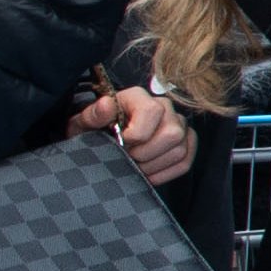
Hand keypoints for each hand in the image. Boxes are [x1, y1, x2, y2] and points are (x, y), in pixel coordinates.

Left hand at [74, 82, 195, 185]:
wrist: (103, 139)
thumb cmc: (94, 130)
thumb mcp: (84, 123)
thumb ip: (93, 114)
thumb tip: (106, 105)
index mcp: (139, 97)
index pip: (152, 111)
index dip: (137, 134)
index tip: (121, 143)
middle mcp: (164, 106)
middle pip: (172, 133)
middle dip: (147, 153)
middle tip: (128, 157)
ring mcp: (178, 124)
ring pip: (179, 150)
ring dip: (154, 165)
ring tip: (135, 165)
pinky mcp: (185, 142)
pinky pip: (184, 161)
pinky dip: (165, 173)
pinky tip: (147, 172)